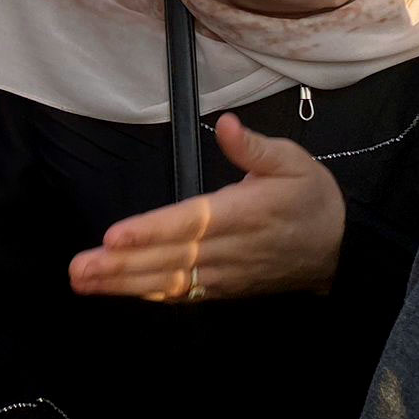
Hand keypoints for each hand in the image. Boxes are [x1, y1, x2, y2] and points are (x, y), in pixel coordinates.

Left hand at [68, 114, 344, 301]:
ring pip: (169, 281)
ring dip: (124, 284)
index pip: (188, 223)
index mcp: (242, 213)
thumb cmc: (310, 197)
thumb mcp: (292, 160)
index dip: (150, 232)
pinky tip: (117, 292)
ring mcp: (224, 274)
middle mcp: (228, 248)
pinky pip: (182, 294)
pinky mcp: (223, 288)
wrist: (339, 249)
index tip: (114, 237)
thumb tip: (227, 124)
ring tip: (84, 281)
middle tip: (79, 268)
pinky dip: (149, 295)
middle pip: (168, 258)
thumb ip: (255, 147)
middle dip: (121, 266)